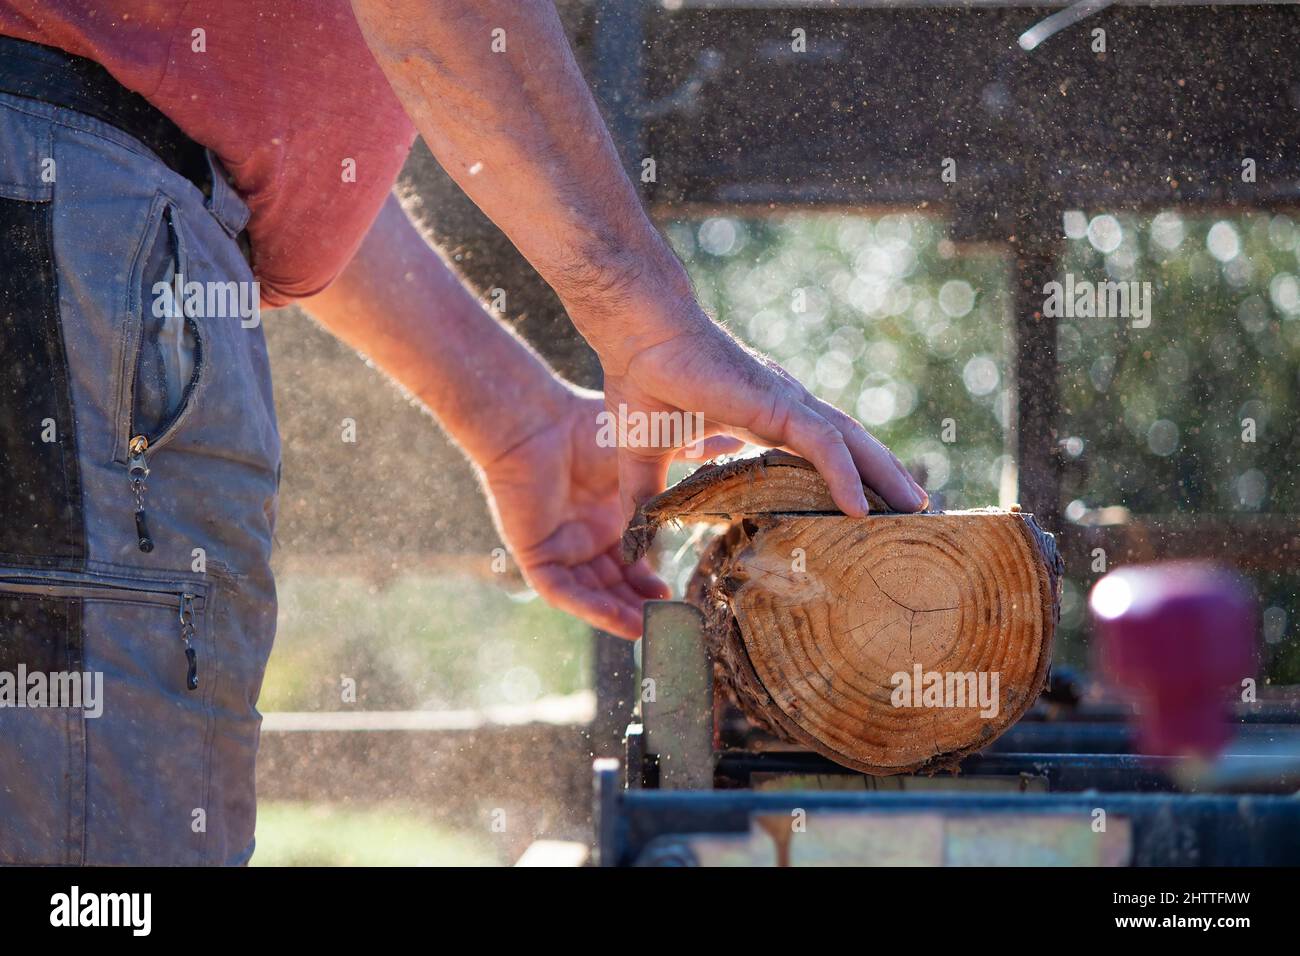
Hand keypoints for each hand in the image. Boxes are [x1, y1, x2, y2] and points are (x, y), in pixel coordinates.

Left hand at [479, 389, 739, 638]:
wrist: (539, 423)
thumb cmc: (586, 427)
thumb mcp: (649, 452)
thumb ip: (691, 457)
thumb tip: (740, 438)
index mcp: (607, 515)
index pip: (632, 561)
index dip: (650, 582)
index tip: (679, 596)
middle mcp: (583, 536)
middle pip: (612, 583)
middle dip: (638, 605)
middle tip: (668, 623)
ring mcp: (559, 546)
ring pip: (590, 593)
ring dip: (617, 614)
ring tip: (647, 631)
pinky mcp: (535, 553)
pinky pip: (562, 591)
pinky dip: (589, 608)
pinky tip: (617, 621)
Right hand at [593, 295, 930, 520]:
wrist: (637, 337)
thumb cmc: (642, 383)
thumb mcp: (647, 456)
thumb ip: (648, 495)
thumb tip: (635, 535)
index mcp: (762, 416)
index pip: (819, 447)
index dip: (847, 474)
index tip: (867, 506)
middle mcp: (785, 408)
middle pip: (851, 446)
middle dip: (885, 477)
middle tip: (916, 511)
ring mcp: (785, 404)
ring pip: (851, 444)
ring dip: (885, 476)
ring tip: (915, 509)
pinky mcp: (777, 405)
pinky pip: (824, 445)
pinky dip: (845, 476)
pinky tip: (862, 508)